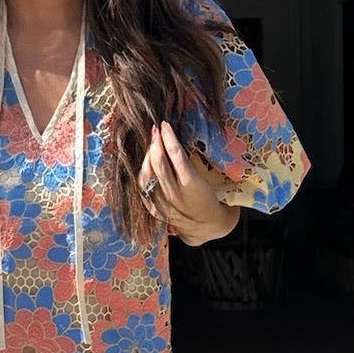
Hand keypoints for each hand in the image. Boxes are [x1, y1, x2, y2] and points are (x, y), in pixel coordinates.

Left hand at [139, 122, 236, 246]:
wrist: (208, 227)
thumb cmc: (211, 200)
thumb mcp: (208, 180)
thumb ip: (190, 164)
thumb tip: (176, 142)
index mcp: (191, 184)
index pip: (176, 155)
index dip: (169, 138)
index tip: (165, 125)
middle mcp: (175, 193)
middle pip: (159, 162)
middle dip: (155, 142)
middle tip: (155, 129)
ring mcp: (163, 203)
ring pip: (148, 175)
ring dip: (147, 156)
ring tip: (151, 143)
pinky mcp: (156, 210)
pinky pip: (143, 189)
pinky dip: (142, 174)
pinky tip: (145, 164)